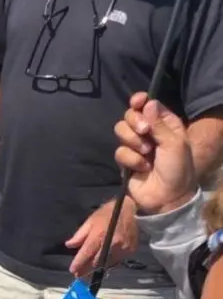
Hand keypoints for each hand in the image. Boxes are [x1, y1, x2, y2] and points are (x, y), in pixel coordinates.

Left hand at [66, 198, 138, 277]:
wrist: (128, 208)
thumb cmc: (106, 214)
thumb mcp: (90, 221)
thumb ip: (79, 235)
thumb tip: (69, 246)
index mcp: (100, 234)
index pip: (87, 253)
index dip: (79, 263)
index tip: (73, 271)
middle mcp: (112, 243)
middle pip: (97, 262)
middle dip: (87, 270)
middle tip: (79, 275)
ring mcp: (123, 248)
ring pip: (108, 263)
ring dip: (98, 268)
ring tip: (89, 270)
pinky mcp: (130, 250)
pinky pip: (117, 261)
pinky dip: (109, 263)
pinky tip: (103, 263)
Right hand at [114, 93, 197, 214]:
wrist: (167, 197)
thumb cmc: (177, 168)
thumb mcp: (174, 143)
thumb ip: (159, 122)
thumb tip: (147, 102)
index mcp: (164, 124)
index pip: (147, 105)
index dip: (139, 101)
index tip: (137, 102)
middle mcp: (149, 132)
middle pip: (130, 115)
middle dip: (135, 122)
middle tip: (145, 132)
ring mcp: (136, 146)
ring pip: (121, 131)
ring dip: (132, 141)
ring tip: (146, 153)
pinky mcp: (126, 160)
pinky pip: (119, 152)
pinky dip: (131, 160)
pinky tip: (142, 168)